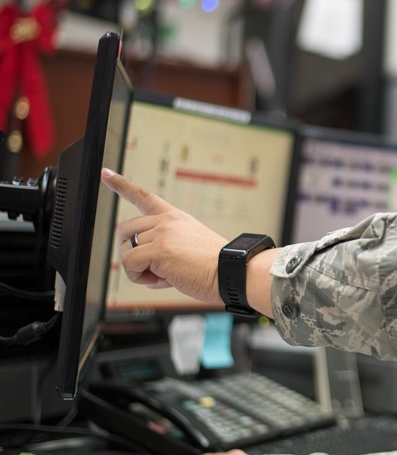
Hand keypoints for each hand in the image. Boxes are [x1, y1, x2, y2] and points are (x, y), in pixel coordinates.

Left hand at [101, 168, 226, 304]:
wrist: (232, 272)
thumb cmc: (216, 267)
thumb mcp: (190, 249)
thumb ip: (165, 249)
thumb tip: (144, 269)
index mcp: (176, 218)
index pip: (144, 196)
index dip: (122, 185)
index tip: (106, 174)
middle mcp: (167, 221)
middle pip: (125, 230)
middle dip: (131, 252)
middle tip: (154, 268)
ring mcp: (162, 233)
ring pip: (125, 250)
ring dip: (139, 269)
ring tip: (165, 276)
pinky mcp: (158, 249)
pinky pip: (129, 264)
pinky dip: (139, 277)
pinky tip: (161, 280)